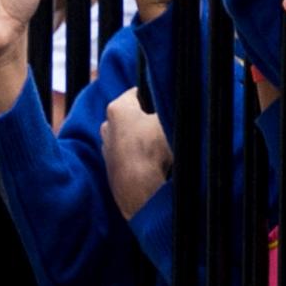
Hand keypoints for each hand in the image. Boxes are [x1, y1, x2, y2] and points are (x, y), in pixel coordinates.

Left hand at [101, 88, 173, 218]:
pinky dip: (138, 158)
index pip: (138, 93)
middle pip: (133, 116)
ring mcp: (107, 149)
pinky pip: (128, 157)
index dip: (154, 97)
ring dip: (143, 141)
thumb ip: (169, 106)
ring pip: (130, 138)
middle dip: (148, 120)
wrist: (141, 192)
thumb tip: (179, 101)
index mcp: (118, 108)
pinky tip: (153, 165)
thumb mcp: (168, 120)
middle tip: (166, 127)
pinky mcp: (111, 169)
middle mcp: (107, 126)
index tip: (166, 105)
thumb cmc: (153, 151)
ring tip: (162, 150)